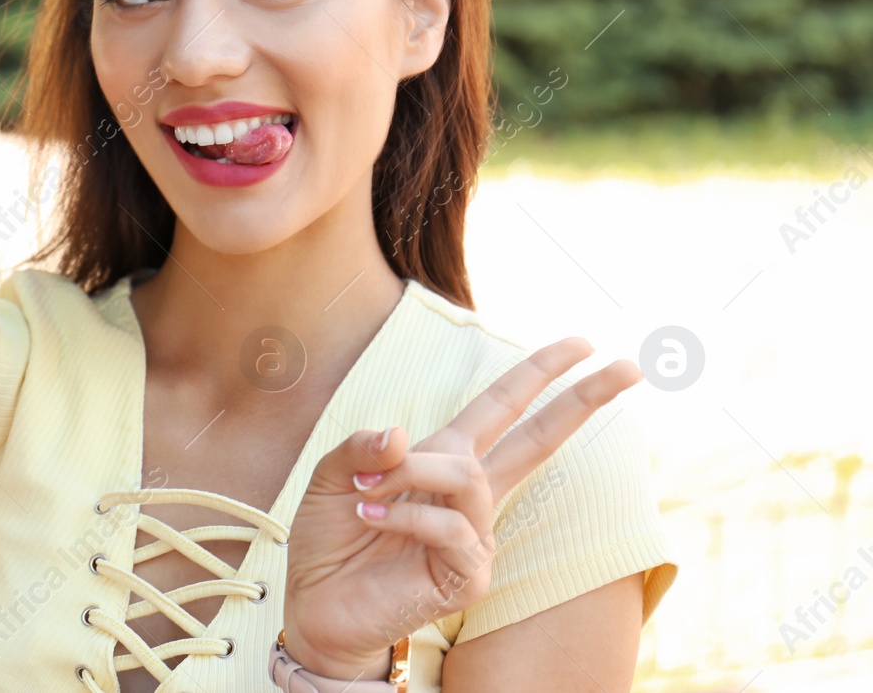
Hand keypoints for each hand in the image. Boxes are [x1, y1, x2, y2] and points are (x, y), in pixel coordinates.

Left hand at [280, 337, 642, 676]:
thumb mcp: (332, 475)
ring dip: (412, 474)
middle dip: (582, 398)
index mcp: (445, 459)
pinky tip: (370, 518)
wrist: (317, 604)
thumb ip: (361, 447)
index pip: (503, 408)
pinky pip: (451, 528)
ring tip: (362, 491)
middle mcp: (470, 495)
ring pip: (468, 478)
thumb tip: (401, 432)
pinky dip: (405, 517)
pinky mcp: (471, 576)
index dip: (539, 373)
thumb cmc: (329, 538)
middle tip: (630, 366)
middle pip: (539, 438)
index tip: (584, 343)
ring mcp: (478, 536)